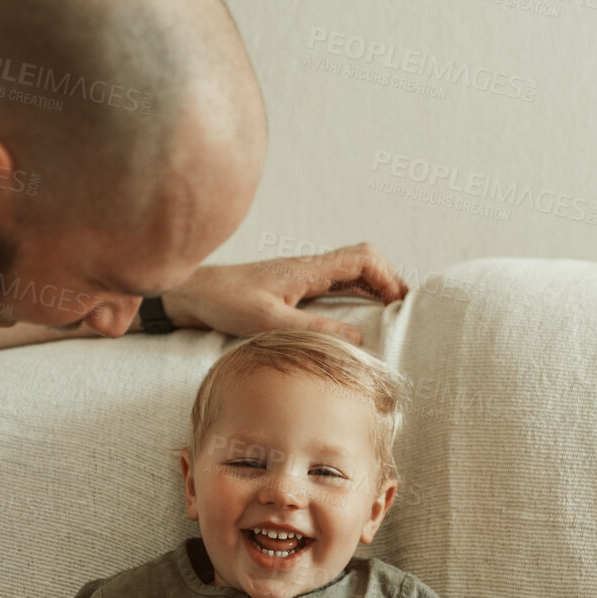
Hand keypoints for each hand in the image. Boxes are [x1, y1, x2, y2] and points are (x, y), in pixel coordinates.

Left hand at [159, 242, 408, 345]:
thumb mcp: (270, 323)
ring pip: (351, 270)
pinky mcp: (294, 287)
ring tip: (390, 312)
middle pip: (364, 259)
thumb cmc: (225, 302)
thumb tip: (359, 339)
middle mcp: (309, 267)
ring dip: (374, 286)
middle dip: (389, 279)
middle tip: (403, 309)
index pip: (363, 258)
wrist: (193, 293)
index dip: (388, 277)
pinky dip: (355, 293)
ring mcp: (303, 275)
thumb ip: (314, 331)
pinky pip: (335, 283)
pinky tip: (358, 314)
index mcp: (308, 269)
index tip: (399, 304)